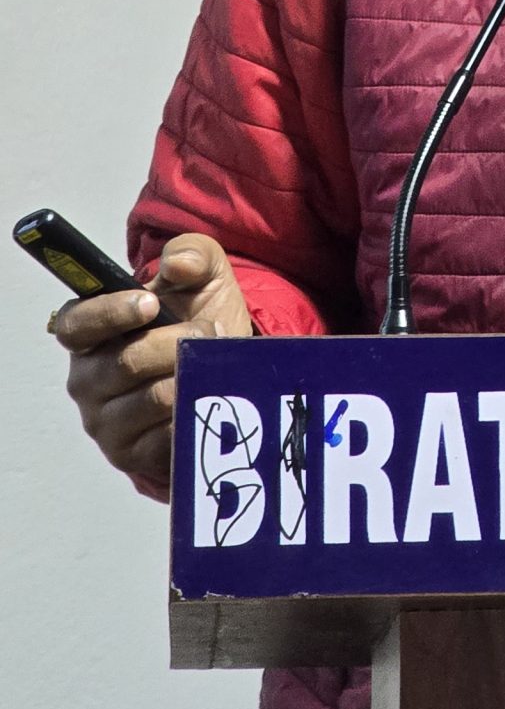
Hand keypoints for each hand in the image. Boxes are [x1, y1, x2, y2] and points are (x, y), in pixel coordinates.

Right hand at [49, 233, 253, 498]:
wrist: (225, 367)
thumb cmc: (199, 315)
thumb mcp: (203, 274)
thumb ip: (191, 254)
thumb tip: (177, 264)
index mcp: (88, 332)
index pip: (75, 325)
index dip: (109, 314)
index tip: (150, 304)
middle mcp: (87, 379)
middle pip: (126, 363)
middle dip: (177, 343)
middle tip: (209, 330)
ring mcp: (104, 421)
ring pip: (152, 399)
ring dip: (192, 376)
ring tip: (211, 360)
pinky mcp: (129, 454)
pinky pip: (166, 436)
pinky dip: (192, 411)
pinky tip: (203, 396)